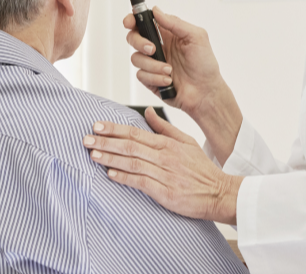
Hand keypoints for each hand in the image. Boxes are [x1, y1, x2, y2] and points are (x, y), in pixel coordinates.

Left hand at [82, 107, 242, 224]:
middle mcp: (164, 156)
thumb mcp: (186, 141)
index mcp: (167, 143)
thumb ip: (165, 127)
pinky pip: (141, 182)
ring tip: (92, 154)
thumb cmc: (201, 168)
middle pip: (130, 146)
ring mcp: (164, 174)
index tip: (97, 125)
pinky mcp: (165, 192)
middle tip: (86, 139)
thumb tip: (147, 112)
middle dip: (106, 141)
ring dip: (110, 158)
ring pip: (132, 163)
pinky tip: (110, 174)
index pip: (135, 132)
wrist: (219, 193)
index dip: (114, 129)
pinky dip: (124, 178)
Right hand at [124, 7, 242, 161]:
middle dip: (139, 42)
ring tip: (170, 70)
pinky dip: (155, 78)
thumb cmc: (205, 65)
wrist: (205, 92)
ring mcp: (153, 63)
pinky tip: (169, 80)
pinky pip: (141, 75)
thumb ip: (175, 23)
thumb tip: (157, 11)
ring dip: (153, 65)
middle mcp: (158, 47)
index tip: (130, 22)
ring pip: (136, 59)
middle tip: (153, 49)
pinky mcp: (150, 79)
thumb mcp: (196, 37)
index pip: (144, 22)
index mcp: (167, 34)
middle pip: (133, 38)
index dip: (133, 20)